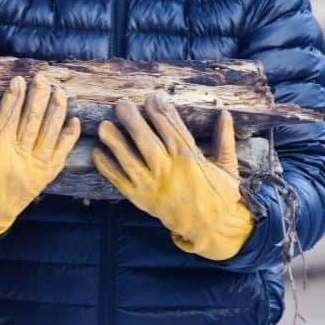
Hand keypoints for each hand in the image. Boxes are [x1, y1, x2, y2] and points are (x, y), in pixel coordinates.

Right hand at [0, 74, 80, 245]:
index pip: (8, 116)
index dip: (14, 97)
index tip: (18, 80)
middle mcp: (18, 156)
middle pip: (32, 121)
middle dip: (38, 97)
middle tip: (42, 79)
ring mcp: (34, 167)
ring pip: (49, 134)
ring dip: (56, 112)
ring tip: (60, 93)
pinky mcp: (44, 177)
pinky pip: (61, 154)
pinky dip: (68, 138)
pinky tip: (74, 122)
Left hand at [92, 96, 253, 260]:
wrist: (210, 227)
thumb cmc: (220, 195)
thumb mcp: (227, 166)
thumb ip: (224, 139)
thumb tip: (226, 114)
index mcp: (191, 160)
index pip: (172, 130)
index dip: (160, 113)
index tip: (151, 98)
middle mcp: (169, 171)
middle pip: (147, 142)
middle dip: (133, 122)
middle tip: (121, 104)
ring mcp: (153, 186)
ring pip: (130, 160)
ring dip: (115, 142)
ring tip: (103, 125)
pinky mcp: (140, 198)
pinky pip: (120, 181)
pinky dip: (107, 167)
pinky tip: (97, 152)